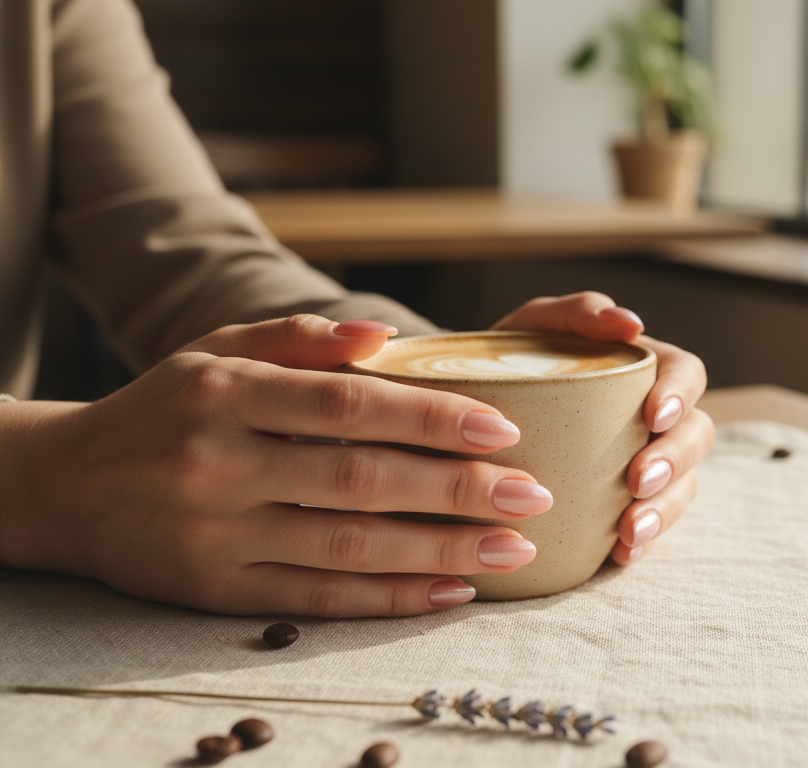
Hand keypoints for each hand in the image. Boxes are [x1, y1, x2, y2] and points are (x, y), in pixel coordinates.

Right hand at [0, 316, 554, 616]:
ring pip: (348, 547)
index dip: (430, 417)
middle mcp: (218, 466)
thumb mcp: (214, 351)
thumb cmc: (164, 408)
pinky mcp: (216, 591)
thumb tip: (385, 334)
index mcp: (223, 393)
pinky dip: (389, 598)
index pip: (347, 405)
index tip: (503, 429)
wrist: (64, 486)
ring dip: (441, 552)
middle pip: (360, 480)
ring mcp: (216, 536)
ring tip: (513, 550)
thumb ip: (298, 338)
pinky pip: (318, 598)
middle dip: (457, 490)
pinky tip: (449, 591)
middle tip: (533, 495)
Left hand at [492, 292, 713, 565]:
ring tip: (631, 530)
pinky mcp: (627, 508)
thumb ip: (577, 313)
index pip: (687, 373)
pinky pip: (651, 528)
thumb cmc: (508, 362)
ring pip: (684, 486)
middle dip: (675, 459)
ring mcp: (645, 466)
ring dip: (665, 509)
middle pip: (696, 434)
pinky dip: (642, 542)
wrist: (467, 419)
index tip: (653, 415)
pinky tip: (621, 554)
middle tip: (637, 480)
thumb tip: (629, 323)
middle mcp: (654, 419)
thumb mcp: (533, 327)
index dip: (681, 393)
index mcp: (643, 370)